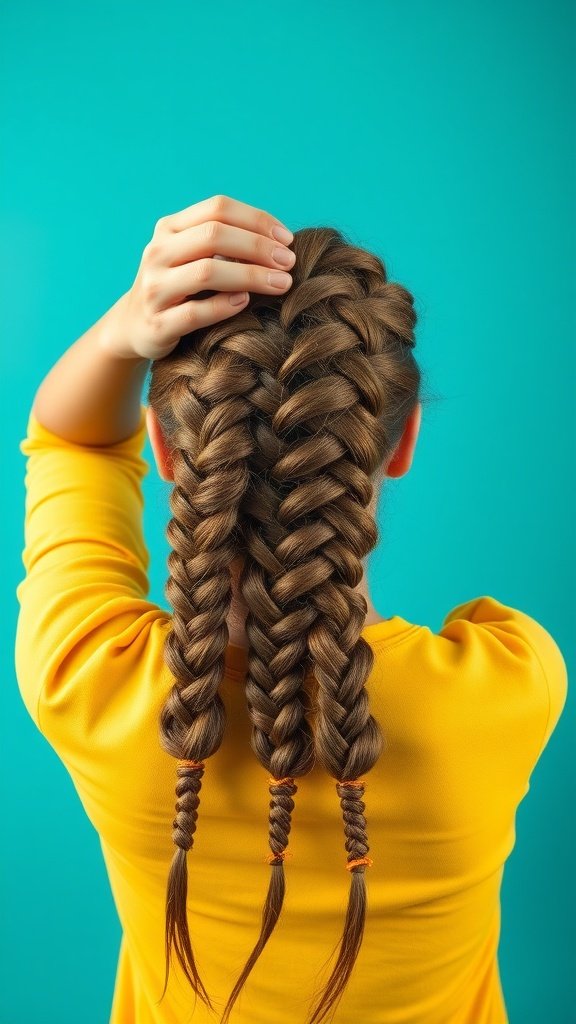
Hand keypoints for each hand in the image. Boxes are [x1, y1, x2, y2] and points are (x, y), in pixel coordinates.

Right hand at [105, 194, 295, 360]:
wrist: (134, 327)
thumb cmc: (179, 288)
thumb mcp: (193, 256)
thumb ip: (225, 242)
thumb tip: (281, 239)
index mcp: (169, 228)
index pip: (218, 209)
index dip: (256, 220)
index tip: (287, 239)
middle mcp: (158, 253)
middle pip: (214, 235)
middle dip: (258, 247)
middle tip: (289, 262)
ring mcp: (154, 288)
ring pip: (206, 272)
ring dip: (250, 276)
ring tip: (282, 284)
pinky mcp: (157, 324)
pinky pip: (195, 312)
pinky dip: (224, 306)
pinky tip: (246, 302)